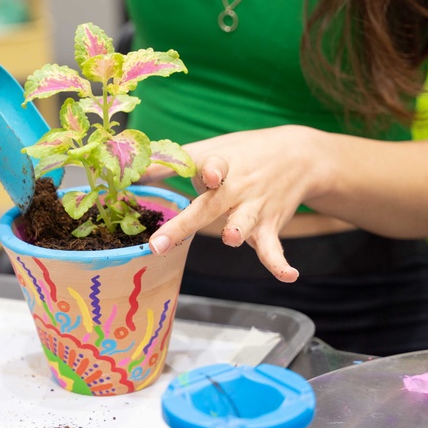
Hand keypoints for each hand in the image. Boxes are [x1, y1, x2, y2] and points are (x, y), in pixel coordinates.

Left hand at [142, 126, 323, 281]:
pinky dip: (279, 263)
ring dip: (238, 231)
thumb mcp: (206, 151)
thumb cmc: (240, 154)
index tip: (208, 175)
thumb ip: (166, 164)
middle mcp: (237, 189)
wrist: (298, 155)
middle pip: (211, 206)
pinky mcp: (270, 226)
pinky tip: (288, 276)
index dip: (211, 170)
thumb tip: (129, 172)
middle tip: (160, 243)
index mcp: (220, 167)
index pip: (214, 166)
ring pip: (244, 224)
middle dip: (186, 224)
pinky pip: (273, 248)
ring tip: (232, 239)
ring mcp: (254, 208)